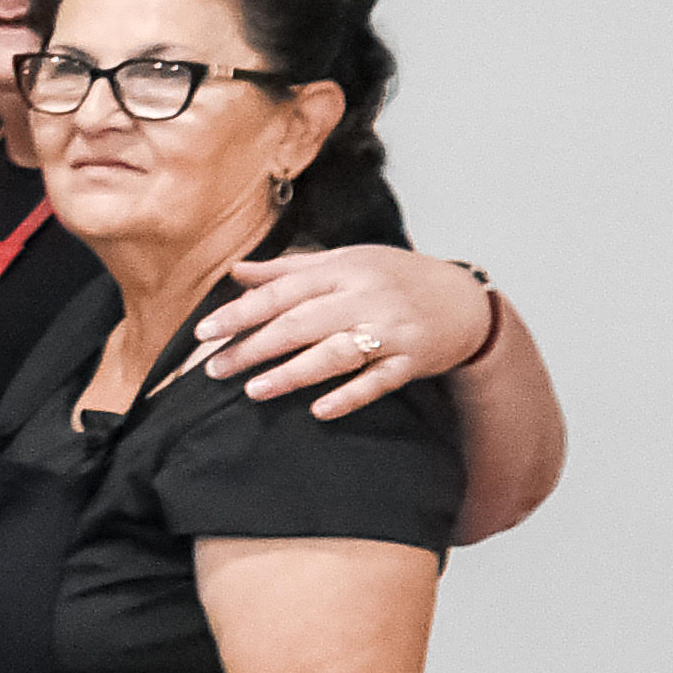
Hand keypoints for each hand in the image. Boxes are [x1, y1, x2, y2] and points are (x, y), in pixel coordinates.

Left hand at [194, 244, 492, 420]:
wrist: (466, 300)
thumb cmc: (396, 278)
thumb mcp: (346, 262)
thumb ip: (290, 269)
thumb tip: (237, 272)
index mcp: (345, 270)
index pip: (283, 291)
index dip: (242, 312)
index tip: (206, 332)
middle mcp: (367, 298)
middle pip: (302, 324)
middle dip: (255, 347)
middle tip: (216, 369)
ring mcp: (392, 331)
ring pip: (336, 354)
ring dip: (293, 374)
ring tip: (254, 390)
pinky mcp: (413, 361)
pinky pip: (378, 382)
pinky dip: (350, 396)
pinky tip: (319, 410)